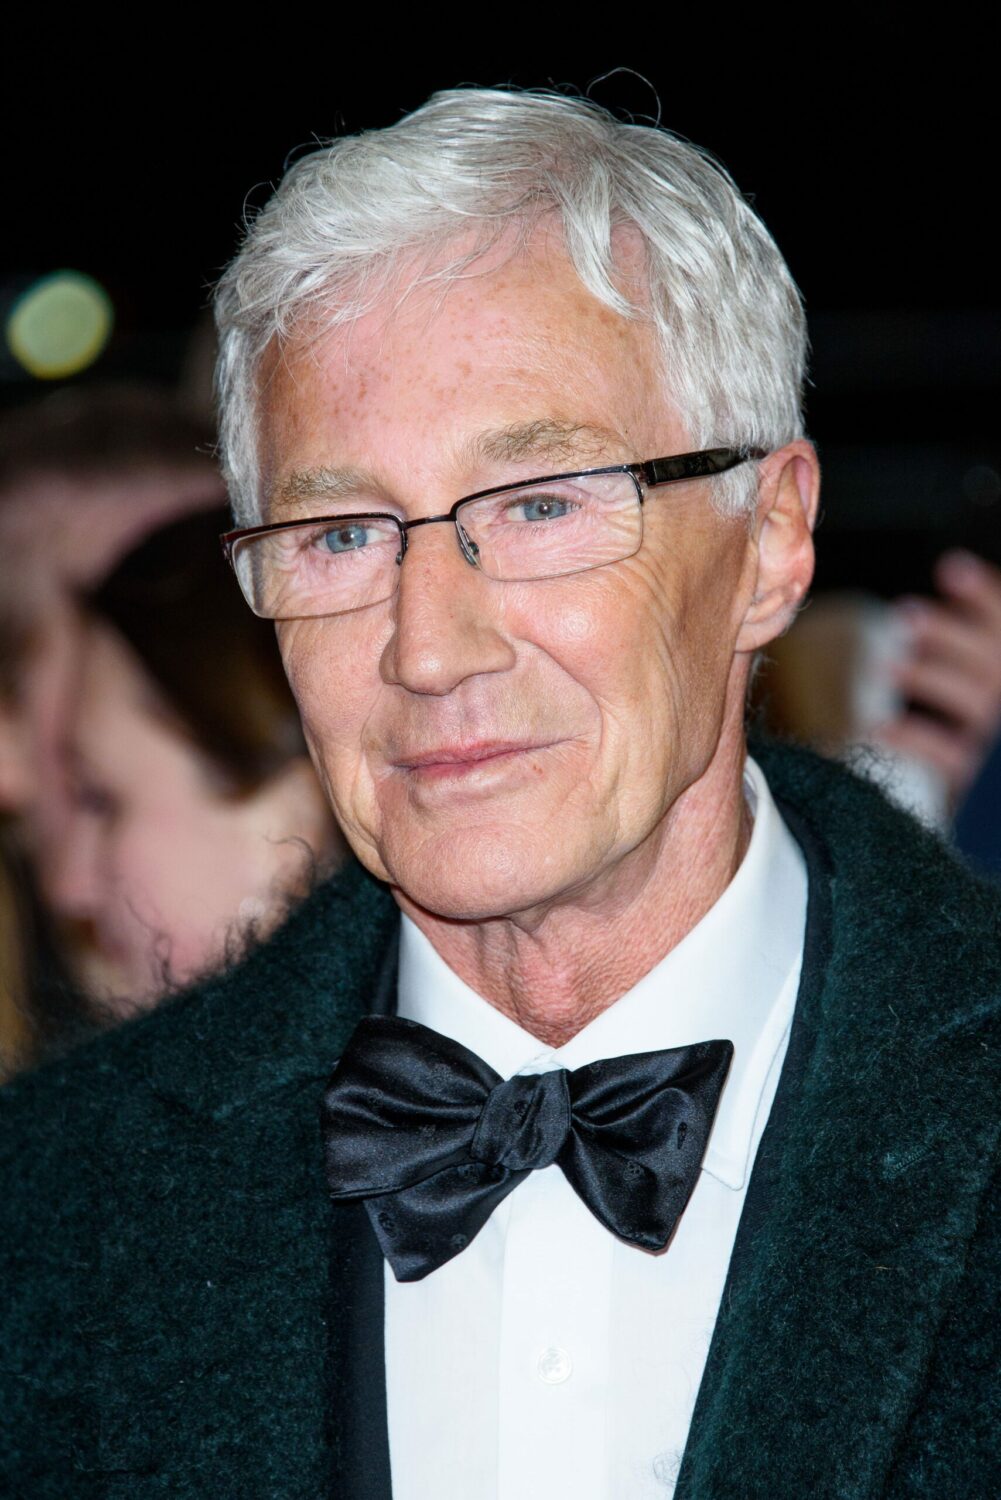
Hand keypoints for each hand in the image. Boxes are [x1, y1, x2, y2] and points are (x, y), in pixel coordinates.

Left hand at [875, 551, 1000, 803]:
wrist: (997, 800)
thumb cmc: (991, 734)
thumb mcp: (988, 671)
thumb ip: (982, 640)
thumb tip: (951, 570)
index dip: (984, 596)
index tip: (949, 568)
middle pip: (991, 662)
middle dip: (949, 635)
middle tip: (905, 616)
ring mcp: (999, 742)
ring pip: (971, 702)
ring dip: (928, 679)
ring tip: (885, 669)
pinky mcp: (980, 781)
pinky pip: (947, 756)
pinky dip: (912, 738)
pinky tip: (877, 728)